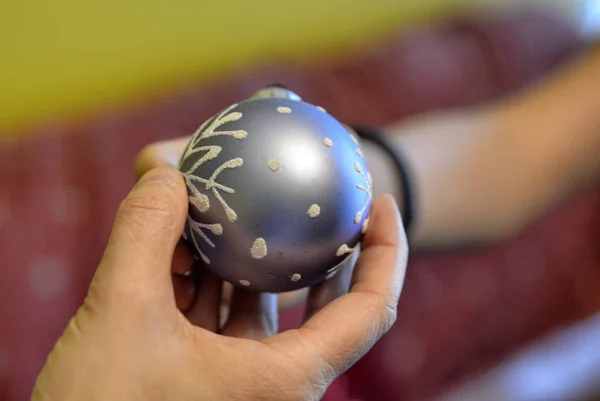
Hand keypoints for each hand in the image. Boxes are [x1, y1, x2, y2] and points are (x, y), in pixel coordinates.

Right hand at [32, 165, 407, 399]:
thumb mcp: (118, 312)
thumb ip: (144, 231)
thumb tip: (168, 174)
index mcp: (284, 380)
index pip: (370, 310)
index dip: (388, 252)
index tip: (383, 203)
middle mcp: (273, 386)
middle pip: (322, 306)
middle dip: (319, 250)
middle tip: (315, 201)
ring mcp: (239, 383)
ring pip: (262, 310)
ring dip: (246, 261)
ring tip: (229, 212)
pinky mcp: (204, 381)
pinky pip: (222, 321)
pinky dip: (209, 283)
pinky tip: (184, 250)